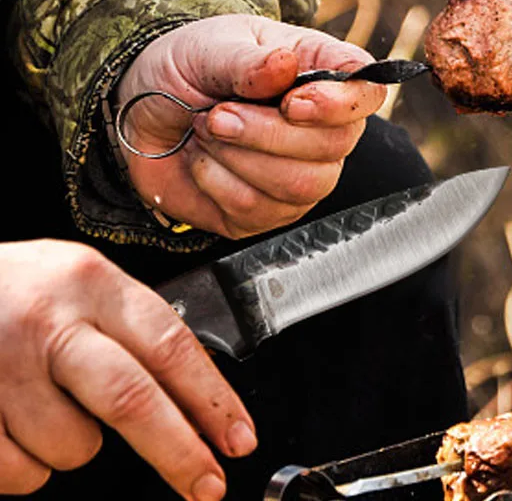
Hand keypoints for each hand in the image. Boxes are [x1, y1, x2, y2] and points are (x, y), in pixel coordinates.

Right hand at [0, 240, 255, 499]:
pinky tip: (17, 423)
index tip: (238, 436)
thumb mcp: (80, 281)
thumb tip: (188, 391)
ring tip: (52, 403)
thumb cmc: (17, 287)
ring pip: (74, 446)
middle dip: (179, 452)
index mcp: (93, 284)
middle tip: (208, 484)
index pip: (169, 345)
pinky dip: (28, 465)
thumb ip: (127, 324)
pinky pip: (21, 472)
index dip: (212, 399)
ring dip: (76, 445)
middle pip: (132, 400)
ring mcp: (4, 368)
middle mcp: (52, 322)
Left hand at [116, 14, 386, 237]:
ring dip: (239, 158)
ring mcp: (301, 173)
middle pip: (335, 146)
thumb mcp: (208, 48)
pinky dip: (217, 183)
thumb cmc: (186, 68)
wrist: (141, 112)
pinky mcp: (268, 211)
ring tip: (205, 131)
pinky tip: (202, 161)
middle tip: (216, 113)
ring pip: (301, 185)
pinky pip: (258, 211)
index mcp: (320, 72)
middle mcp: (323, 127)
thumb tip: (284, 66)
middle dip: (266, 133)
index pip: (367, 92)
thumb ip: (246, 61)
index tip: (289, 102)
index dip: (338, 104)